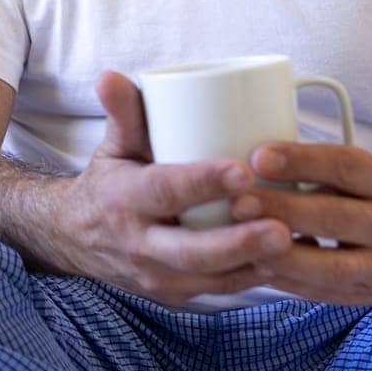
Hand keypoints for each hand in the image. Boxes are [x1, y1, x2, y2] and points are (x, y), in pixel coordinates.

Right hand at [53, 72, 294, 306]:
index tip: (242, 171)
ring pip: (210, 278)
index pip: (165, 191)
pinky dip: (252, 277)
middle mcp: (138, 244)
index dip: (203, 183)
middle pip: (191, 250)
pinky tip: (286, 262)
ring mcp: (157, 276)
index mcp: (124, 200)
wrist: (78, 238)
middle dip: (238, 241)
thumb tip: (111, 76)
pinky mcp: (174, 294)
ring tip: (293, 246)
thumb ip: (124, 112)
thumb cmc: (109, 183)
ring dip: (252, 263)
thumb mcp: (114, 146)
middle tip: (281, 228)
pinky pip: (218, 290)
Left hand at [229, 142, 371, 304]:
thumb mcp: (369, 175)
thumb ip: (322, 171)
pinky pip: (323, 292)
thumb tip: (255, 163)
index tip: (259, 157)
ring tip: (244, 242)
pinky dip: (288, 282)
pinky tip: (258, 267)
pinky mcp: (367, 297)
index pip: (344, 167)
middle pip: (334, 217)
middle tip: (239, 202)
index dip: (300, 161)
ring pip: (331, 266)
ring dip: (283, 256)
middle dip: (283, 210)